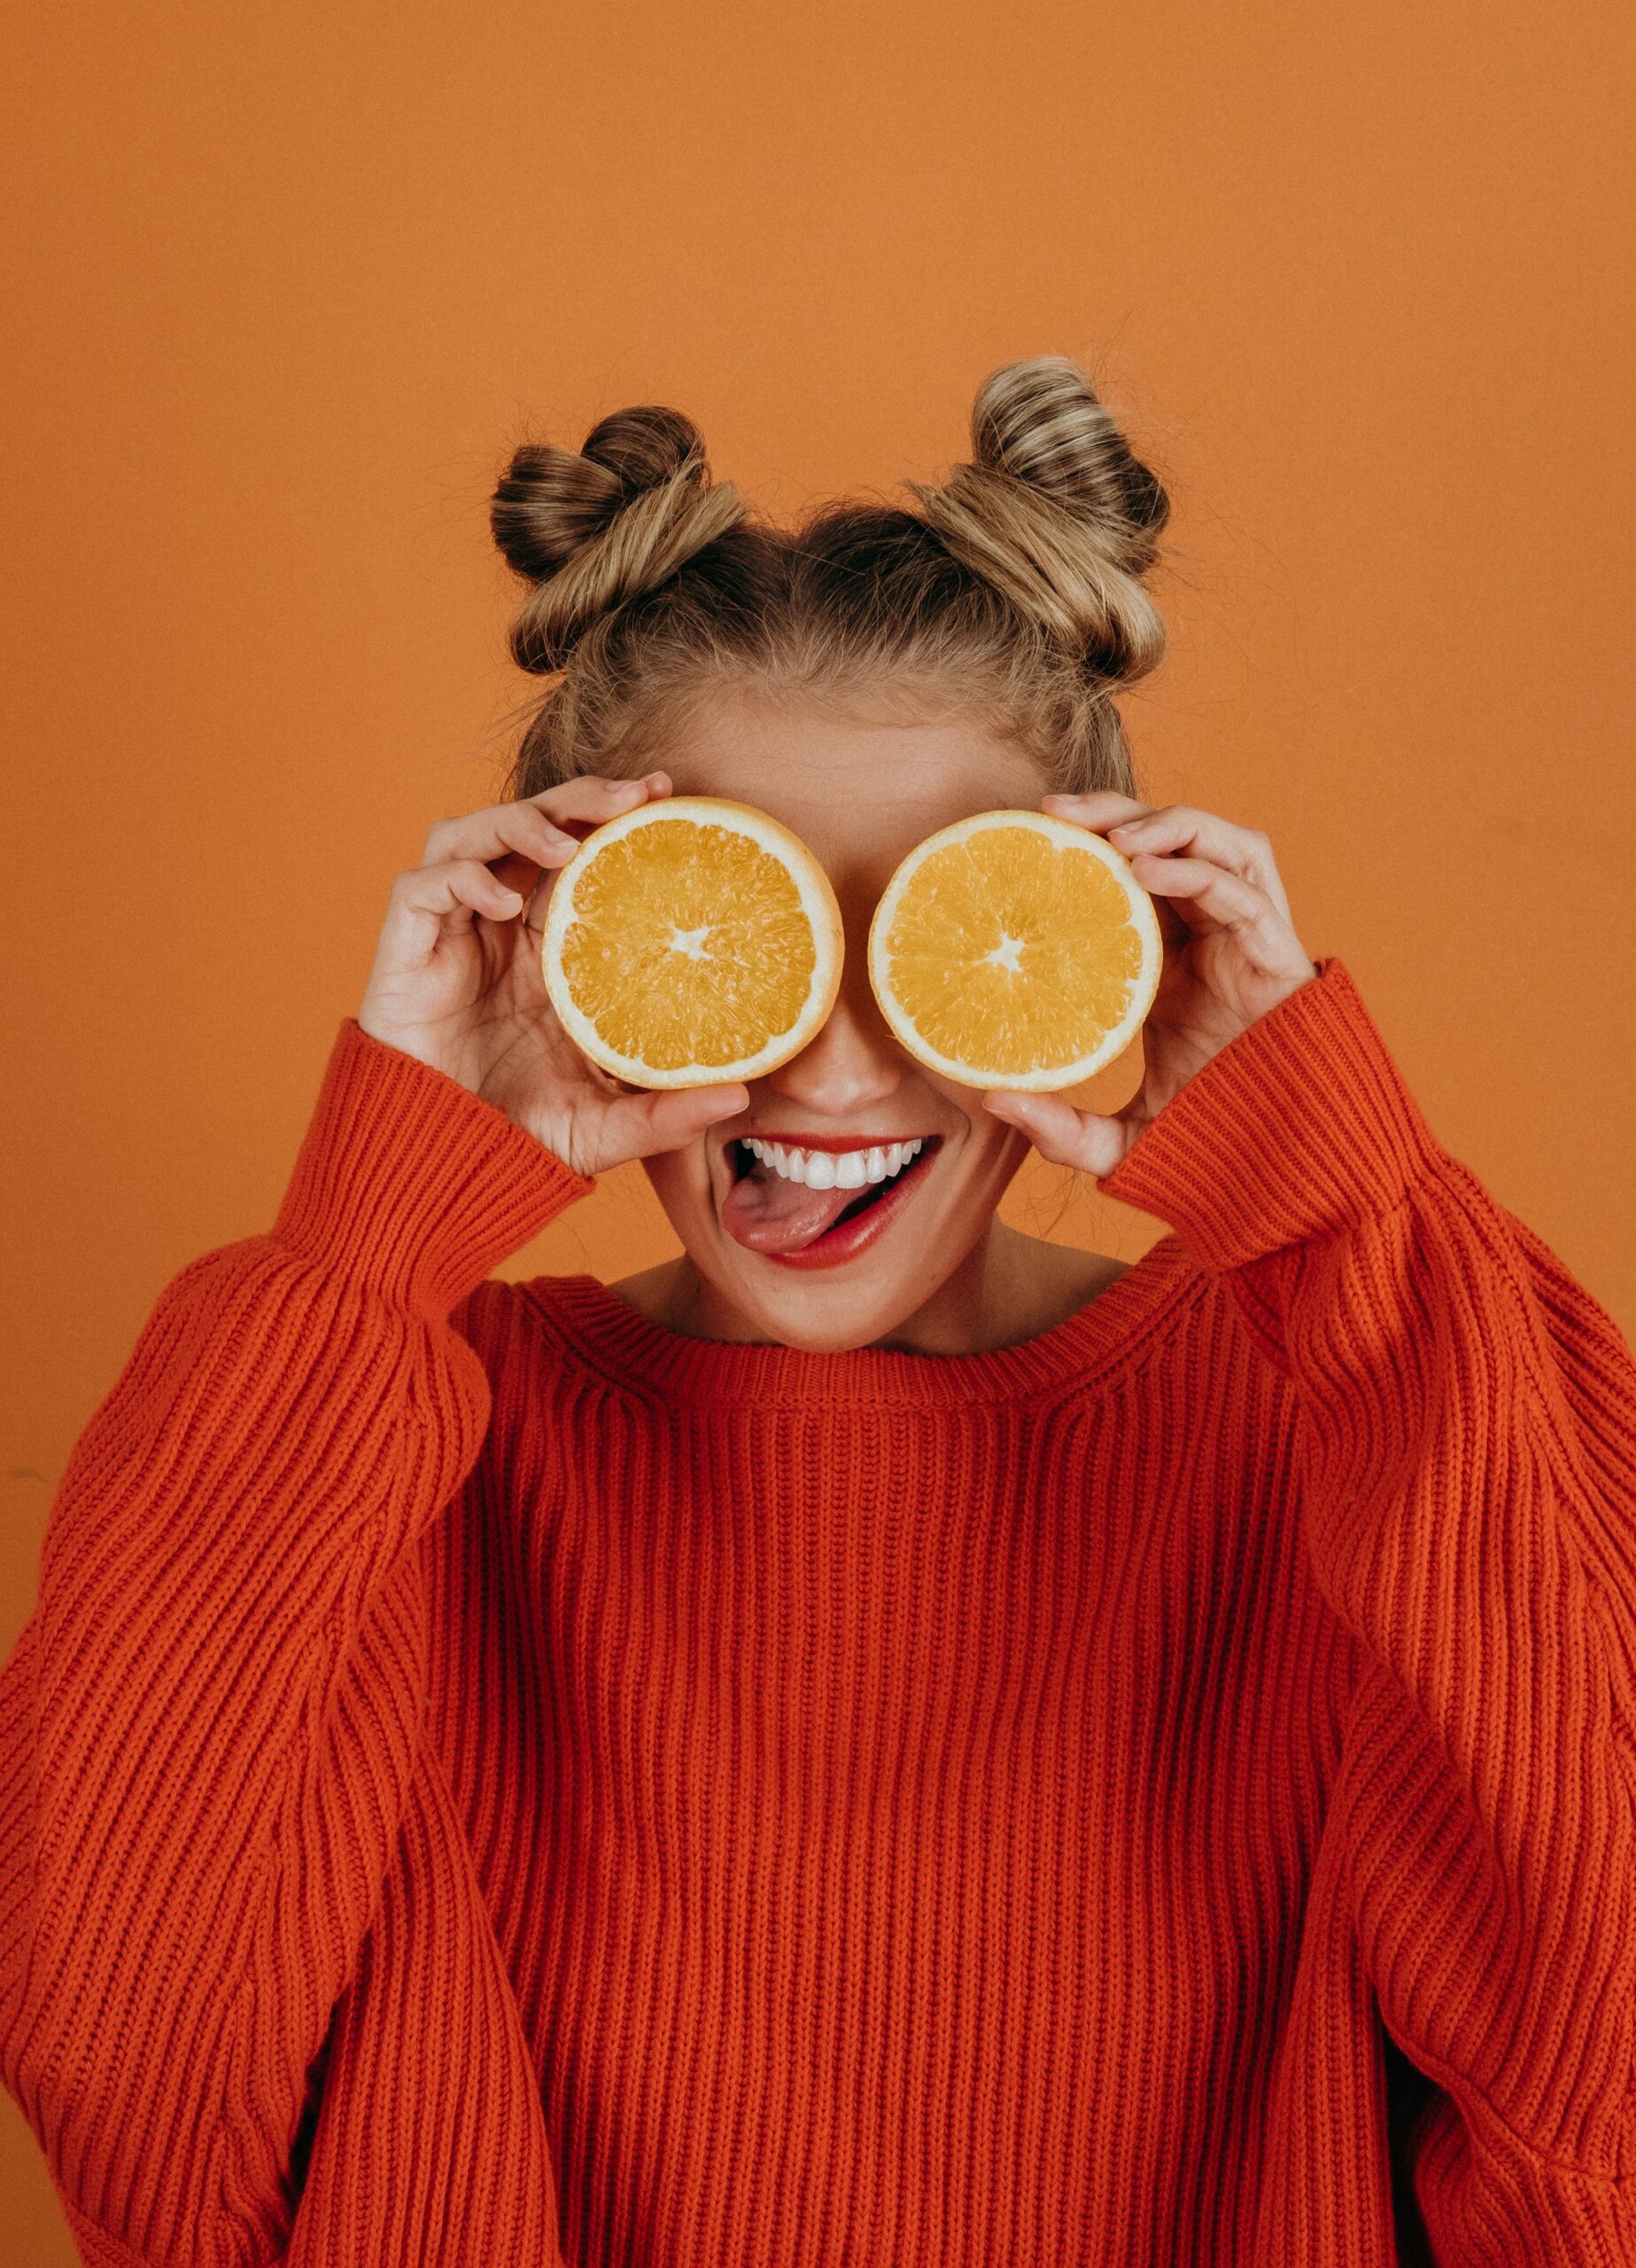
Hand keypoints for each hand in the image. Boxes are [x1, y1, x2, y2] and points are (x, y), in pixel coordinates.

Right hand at [357, 772, 748, 1178]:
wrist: (439, 1168)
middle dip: (578, 796)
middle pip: (531, 826)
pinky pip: (422, 886)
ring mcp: (451, 934)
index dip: (613, 817)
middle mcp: (498, 929)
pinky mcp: (405, 951)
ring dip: (519, 823)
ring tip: (568, 844)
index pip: (579, 856)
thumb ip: (668, 1112)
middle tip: (636, 794)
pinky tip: (504, 904)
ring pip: (471, 834)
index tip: (667, 795)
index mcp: (549, 950)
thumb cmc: (516, 1139)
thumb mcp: (606, 1126)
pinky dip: (463, 878)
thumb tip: (743, 1094)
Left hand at [981, 792, 1319, 1178]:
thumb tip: (994, 1103)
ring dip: (1166, 823)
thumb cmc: (1211, 1143)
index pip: (1133, 878)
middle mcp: (1212, 940)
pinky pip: (1242, 890)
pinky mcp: (1280, 955)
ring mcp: (1249, 942)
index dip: (1089, 846)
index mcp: (1173, 963)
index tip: (1030, 835)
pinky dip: (1196, 869)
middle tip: (1054, 811)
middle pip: (1171, 841)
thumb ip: (1061, 1128)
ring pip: (1219, 844)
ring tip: (1110, 836)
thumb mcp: (1120, 1140)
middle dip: (1117, 811)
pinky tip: (1146, 870)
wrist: (1284, 1170)